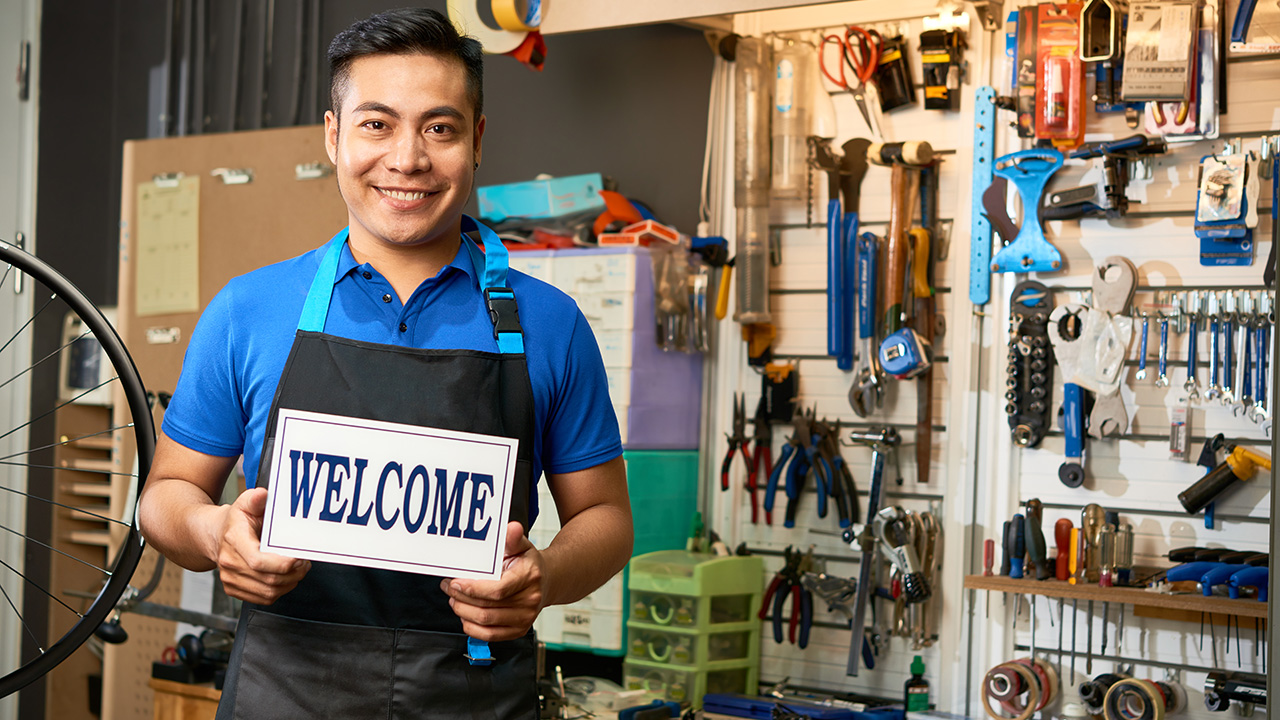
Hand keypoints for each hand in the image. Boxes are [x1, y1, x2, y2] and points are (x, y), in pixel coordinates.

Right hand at [214, 487, 310, 604]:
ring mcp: (230, 578)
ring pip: (268, 591)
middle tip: (305, 563)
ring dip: (289, 583)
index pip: (258, 561)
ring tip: (298, 570)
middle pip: (268, 579)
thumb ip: (255, 498)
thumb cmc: (235, 520)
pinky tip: (286, 578)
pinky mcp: (234, 589)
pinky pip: (263, 598)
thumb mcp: (245, 503)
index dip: (282, 564)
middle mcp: (229, 562)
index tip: (299, 558)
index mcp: (234, 540)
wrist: (215, 535)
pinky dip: (279, 591)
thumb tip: (263, 495)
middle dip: (293, 573)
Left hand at [440, 521, 545, 641]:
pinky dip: (471, 627)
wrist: (547, 582)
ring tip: (454, 599)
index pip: (498, 590)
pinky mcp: (518, 630)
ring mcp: (525, 618)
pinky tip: (464, 614)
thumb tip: (512, 528)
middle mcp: (529, 600)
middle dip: (461, 597)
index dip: (473, 589)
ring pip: (485, 621)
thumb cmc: (529, 564)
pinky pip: (489, 635)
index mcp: (530, 577)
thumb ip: (513, 537)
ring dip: (463, 611)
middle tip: (448, 587)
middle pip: (487, 607)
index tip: (456, 582)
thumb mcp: (522, 546)